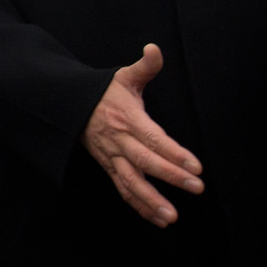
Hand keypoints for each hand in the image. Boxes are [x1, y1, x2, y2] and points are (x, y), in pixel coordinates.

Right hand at [82, 44, 204, 226]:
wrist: (69, 107)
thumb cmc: (103, 93)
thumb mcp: (122, 77)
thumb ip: (144, 66)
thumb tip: (155, 49)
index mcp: (127, 118)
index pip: (154, 138)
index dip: (174, 153)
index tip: (196, 166)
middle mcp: (119, 141)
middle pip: (146, 161)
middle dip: (171, 176)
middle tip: (197, 188)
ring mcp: (112, 157)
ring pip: (131, 181)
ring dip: (151, 200)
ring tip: (172, 216)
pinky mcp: (109, 168)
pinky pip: (123, 190)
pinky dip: (139, 206)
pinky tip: (158, 218)